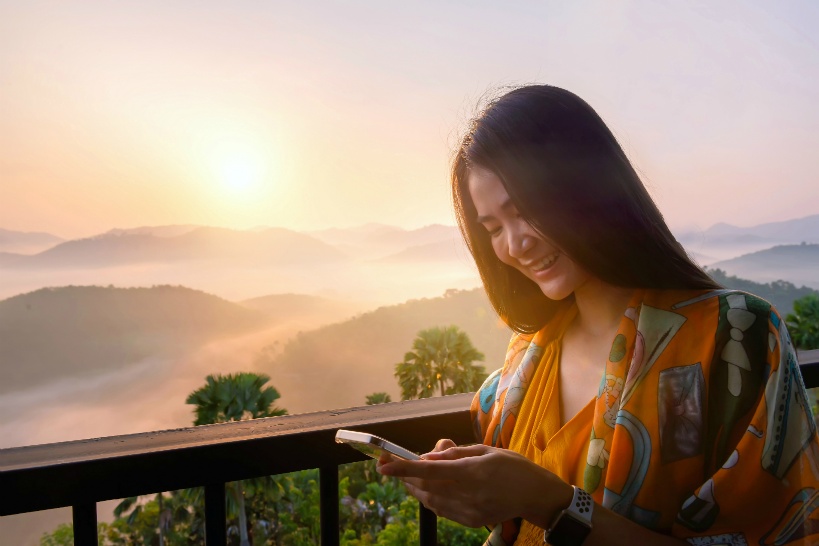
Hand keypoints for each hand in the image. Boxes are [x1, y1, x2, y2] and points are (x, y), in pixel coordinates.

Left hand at [377, 439, 570, 528]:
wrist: (536, 495)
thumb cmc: (513, 466)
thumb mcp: (486, 450)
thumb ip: (456, 454)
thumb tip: (429, 457)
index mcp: (472, 471)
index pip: (429, 471)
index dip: (403, 468)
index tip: (384, 465)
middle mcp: (468, 493)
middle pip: (425, 488)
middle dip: (405, 478)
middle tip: (392, 466)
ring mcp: (469, 511)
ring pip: (430, 501)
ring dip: (416, 489)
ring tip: (409, 477)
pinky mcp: (471, 521)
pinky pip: (442, 511)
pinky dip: (431, 499)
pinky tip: (429, 490)